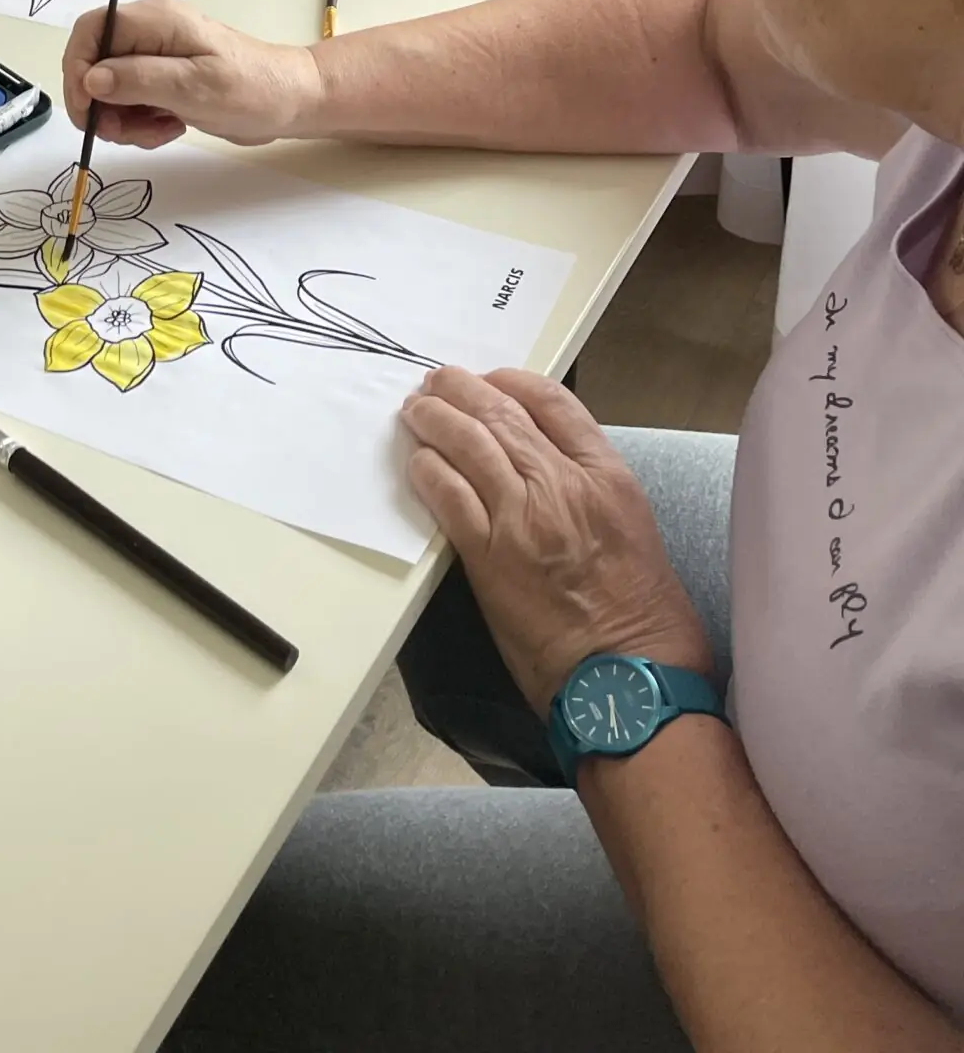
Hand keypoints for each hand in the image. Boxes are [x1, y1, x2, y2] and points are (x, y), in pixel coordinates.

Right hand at [62, 0, 318, 146]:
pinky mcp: (163, 78)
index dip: (77, 68)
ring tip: (157, 131)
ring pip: (109, 88)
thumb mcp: (192, 88)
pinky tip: (167, 128)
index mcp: (155, 20)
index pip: (91, 30)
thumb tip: (91, 79)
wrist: (290, 101)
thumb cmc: (249, 90)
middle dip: (101, 104)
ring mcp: (156, 55)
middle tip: (122, 132)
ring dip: (122, 119)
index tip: (86, 110)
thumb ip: (138, 80)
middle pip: (95, 62)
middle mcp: (150, 32)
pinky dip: (139, 121)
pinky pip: (131, 100)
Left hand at [401, 365, 712, 711]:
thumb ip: (592, 490)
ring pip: (468, 444)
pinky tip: (416, 462)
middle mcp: (562, 485)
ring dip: (435, 419)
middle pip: (501, 413)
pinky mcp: (488, 556)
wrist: (629, 682)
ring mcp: (522, 518)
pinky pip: (449, 496)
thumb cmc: (646, 620)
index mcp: (608, 477)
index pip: (553, 402)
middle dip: (462, 390)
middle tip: (437, 382)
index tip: (490, 379)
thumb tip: (548, 467)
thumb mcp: (635, 529)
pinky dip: (428, 471)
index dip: (512, 381)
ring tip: (416, 409)